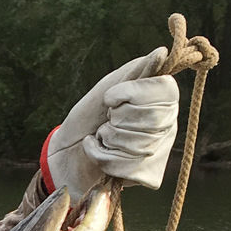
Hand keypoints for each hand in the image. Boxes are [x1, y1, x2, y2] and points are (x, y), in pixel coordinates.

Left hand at [46, 48, 179, 205]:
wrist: (64, 151)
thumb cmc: (88, 117)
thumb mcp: (108, 88)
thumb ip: (135, 72)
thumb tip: (161, 53)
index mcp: (163, 100)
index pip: (166, 91)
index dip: (133, 94)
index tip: (110, 99)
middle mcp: (166, 126)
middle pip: (153, 118)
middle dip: (118, 118)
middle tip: (107, 119)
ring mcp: (156, 153)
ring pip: (139, 144)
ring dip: (108, 137)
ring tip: (101, 136)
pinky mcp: (141, 177)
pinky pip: (126, 166)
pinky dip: (101, 156)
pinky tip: (97, 152)